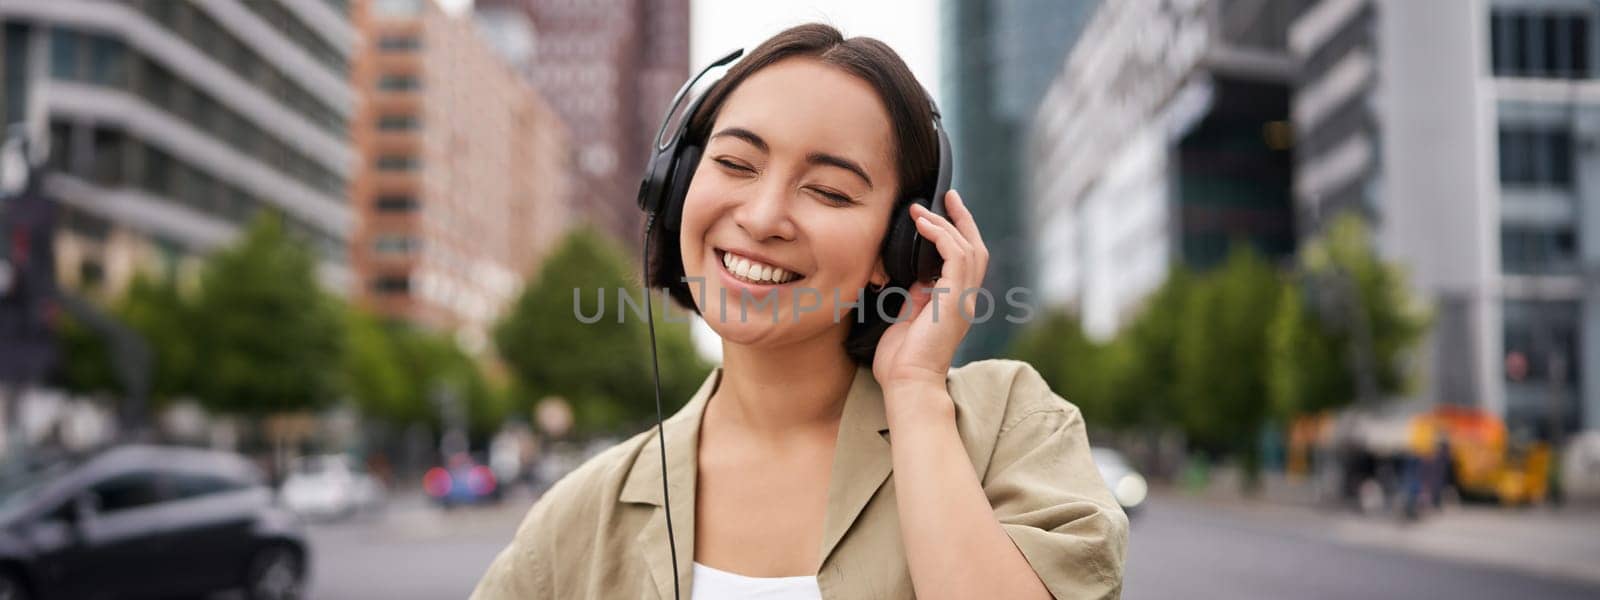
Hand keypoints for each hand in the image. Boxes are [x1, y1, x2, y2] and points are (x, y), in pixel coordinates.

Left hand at [873, 190, 989, 395]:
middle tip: (948, 196)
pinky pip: (955, 256)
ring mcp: (963, 300)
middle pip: (975, 249)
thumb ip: (915, 296)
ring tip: (924, 208)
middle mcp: (965, 300)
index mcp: (955, 305)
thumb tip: (915, 275)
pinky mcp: (955, 299)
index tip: (941, 212)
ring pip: (968, 248)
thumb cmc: (901, 361)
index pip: (965, 261)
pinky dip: (941, 236)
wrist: (908, 383)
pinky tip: (923, 224)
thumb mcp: (907, 319)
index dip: (957, 234)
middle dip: (962, 220)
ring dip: (946, 224)